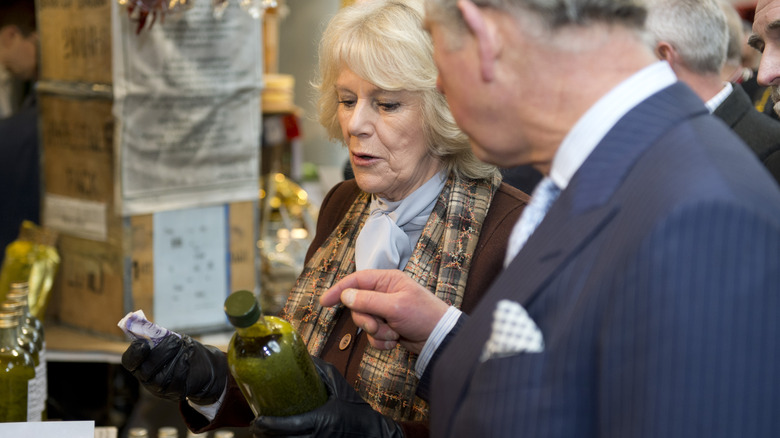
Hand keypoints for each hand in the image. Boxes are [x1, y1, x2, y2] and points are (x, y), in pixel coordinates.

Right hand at [121, 334, 227, 403]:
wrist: (204, 365)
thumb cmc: (182, 349)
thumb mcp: (169, 339)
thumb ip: (156, 333)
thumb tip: (140, 321)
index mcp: (141, 363)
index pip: (129, 362)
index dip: (133, 354)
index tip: (144, 343)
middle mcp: (147, 379)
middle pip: (145, 371)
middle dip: (160, 353)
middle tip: (175, 340)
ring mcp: (160, 389)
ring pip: (160, 379)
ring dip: (173, 359)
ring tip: (183, 345)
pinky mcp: (175, 393)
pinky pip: (175, 384)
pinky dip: (181, 368)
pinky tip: (187, 356)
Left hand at [252, 357, 402, 437]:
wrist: (371, 430)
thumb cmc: (354, 408)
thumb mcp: (338, 385)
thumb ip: (319, 370)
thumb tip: (300, 355)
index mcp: (320, 419)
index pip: (289, 426)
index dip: (269, 425)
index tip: (258, 419)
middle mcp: (317, 435)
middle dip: (265, 434)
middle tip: (257, 425)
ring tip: (262, 431)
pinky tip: (278, 436)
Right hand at [320, 269, 448, 353]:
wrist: (440, 339)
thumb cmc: (423, 315)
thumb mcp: (395, 306)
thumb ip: (368, 300)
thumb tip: (346, 295)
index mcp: (387, 280)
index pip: (356, 280)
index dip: (339, 290)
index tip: (324, 302)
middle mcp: (384, 293)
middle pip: (358, 305)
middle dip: (366, 320)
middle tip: (378, 326)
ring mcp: (386, 311)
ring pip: (365, 323)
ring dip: (377, 332)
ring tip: (394, 334)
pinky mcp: (388, 327)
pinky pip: (373, 336)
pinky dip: (382, 341)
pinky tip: (396, 341)